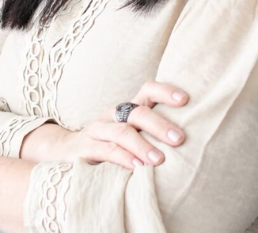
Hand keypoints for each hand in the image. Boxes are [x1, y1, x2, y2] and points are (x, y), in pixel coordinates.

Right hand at [22, 79, 188, 167]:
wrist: (64, 152)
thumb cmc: (110, 143)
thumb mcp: (130, 133)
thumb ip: (152, 132)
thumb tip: (193, 138)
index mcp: (127, 108)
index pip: (148, 90)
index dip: (166, 91)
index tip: (186, 100)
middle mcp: (113, 114)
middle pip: (138, 112)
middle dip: (160, 125)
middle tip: (179, 139)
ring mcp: (97, 130)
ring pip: (122, 132)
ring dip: (143, 145)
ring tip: (159, 160)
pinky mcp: (85, 148)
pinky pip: (106, 151)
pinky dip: (123, 159)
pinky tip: (137, 168)